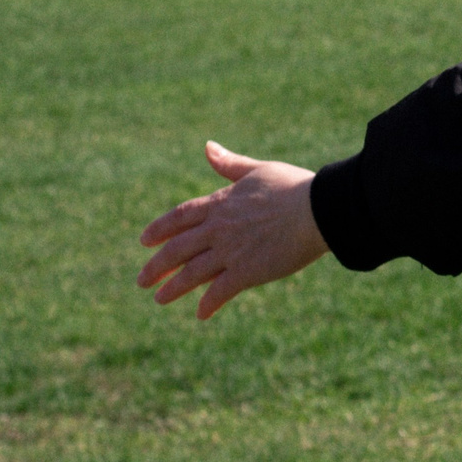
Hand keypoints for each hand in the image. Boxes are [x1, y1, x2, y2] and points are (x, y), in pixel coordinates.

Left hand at [136, 142, 327, 319]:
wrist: (318, 210)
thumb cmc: (294, 187)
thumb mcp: (258, 170)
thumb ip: (231, 164)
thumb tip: (208, 147)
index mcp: (220, 203)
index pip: (180, 217)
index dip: (160, 229)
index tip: (144, 241)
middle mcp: (218, 229)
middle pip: (178, 249)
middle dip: (157, 266)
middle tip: (142, 280)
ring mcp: (230, 251)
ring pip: (192, 273)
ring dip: (173, 288)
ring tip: (159, 299)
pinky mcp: (247, 272)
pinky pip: (221, 291)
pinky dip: (209, 303)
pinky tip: (200, 314)